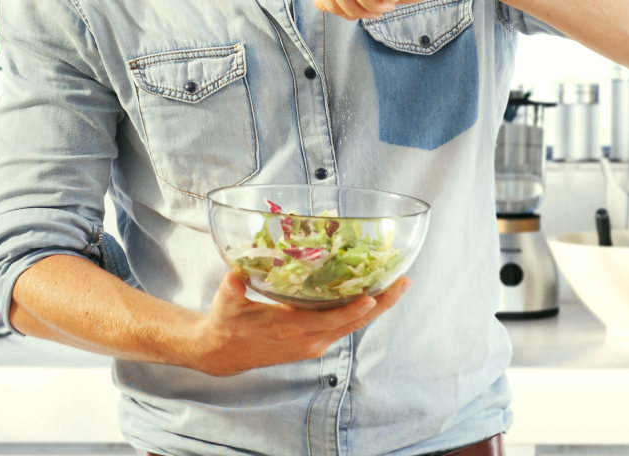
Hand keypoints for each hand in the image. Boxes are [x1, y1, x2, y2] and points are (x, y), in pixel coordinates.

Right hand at [187, 270, 410, 376]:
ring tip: (399, 285)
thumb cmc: (227, 325)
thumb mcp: (226, 305)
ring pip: (354, 325)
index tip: (374, 296)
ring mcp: (315, 342)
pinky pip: (345, 326)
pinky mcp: (315, 341)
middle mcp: (309, 339)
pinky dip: (362, 311)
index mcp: (291, 329)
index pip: (330, 320)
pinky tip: (374, 294)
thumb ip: (231, 289)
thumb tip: (234, 275)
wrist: (224, 353)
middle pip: (353, 322)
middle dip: (382, 303)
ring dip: (378, 307)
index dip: (353, 309)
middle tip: (404, 282)